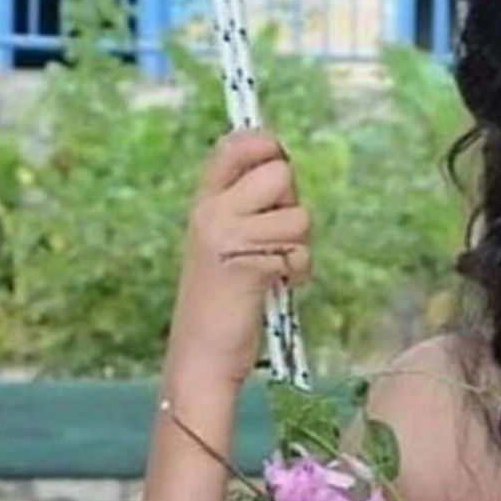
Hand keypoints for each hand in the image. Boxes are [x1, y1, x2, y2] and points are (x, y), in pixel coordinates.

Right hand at [165, 130, 312, 388]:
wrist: (201, 356)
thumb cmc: (223, 302)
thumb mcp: (227, 243)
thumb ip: (248, 207)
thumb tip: (283, 165)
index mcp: (204, 202)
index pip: (234, 145)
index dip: (265, 144)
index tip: (276, 157)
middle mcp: (211, 212)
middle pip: (280, 173)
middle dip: (292, 205)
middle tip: (276, 238)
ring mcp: (227, 237)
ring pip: (299, 216)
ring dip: (299, 247)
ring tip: (275, 270)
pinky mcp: (248, 264)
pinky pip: (298, 251)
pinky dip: (299, 272)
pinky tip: (278, 287)